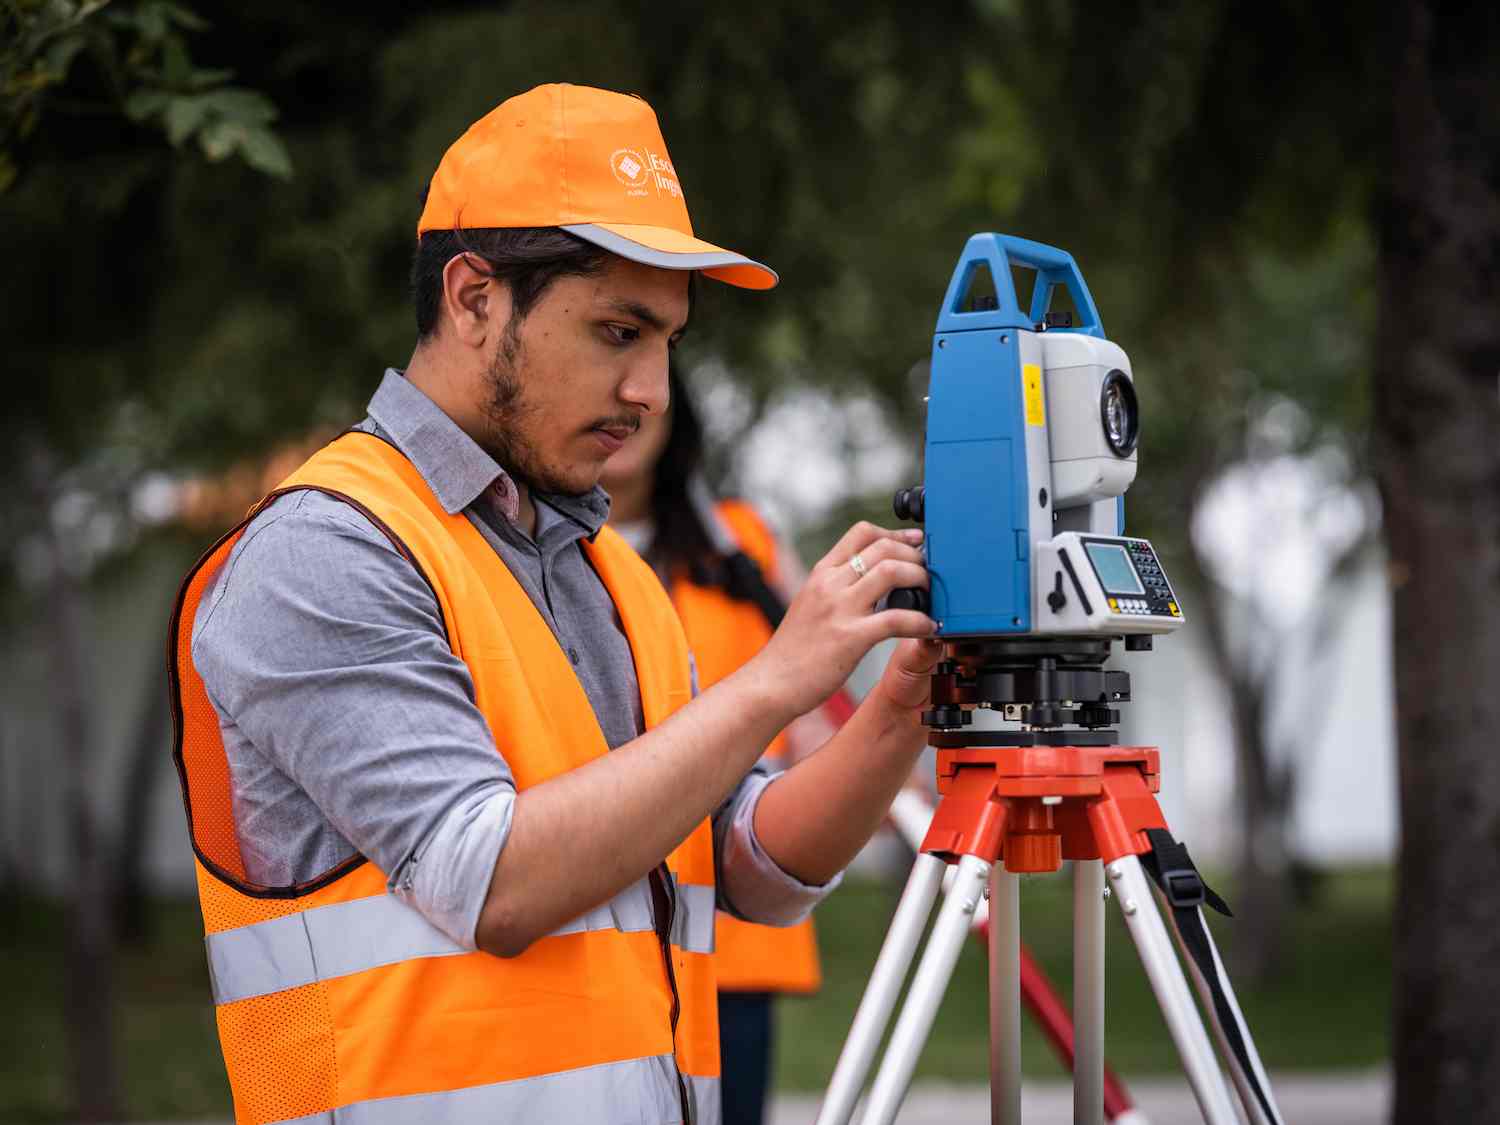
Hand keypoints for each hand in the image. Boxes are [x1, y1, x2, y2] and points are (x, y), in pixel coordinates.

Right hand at [742, 522, 932, 718]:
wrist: (770, 682)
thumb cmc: (793, 651)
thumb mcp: (810, 604)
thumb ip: (836, 589)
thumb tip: (868, 581)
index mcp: (821, 574)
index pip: (862, 533)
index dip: (895, 534)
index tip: (915, 544)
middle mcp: (830, 584)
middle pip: (883, 548)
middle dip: (914, 556)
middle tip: (928, 573)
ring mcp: (840, 609)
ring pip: (892, 572)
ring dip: (920, 580)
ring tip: (930, 596)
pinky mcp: (851, 638)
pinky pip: (896, 619)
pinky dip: (920, 621)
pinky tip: (928, 628)